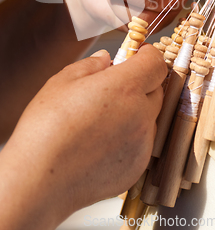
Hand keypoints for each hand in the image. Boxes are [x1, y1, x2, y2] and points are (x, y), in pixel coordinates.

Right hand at [0, 44, 166, 229]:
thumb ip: (91, 65)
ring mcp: (142, 144)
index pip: (156, 64)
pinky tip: (101, 142)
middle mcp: (141, 115)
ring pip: (149, 118)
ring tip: (102, 119)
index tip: (138, 54)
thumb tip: (105, 59)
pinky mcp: (136, 167)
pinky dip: (129, 138)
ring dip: (135, 111)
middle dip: (140, 83)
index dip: (148, 55)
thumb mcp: (63, 82)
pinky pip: (141, 144)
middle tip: (114, 87)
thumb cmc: (46, 128)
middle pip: (156, 90)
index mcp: (125, 87)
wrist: (39, 180)